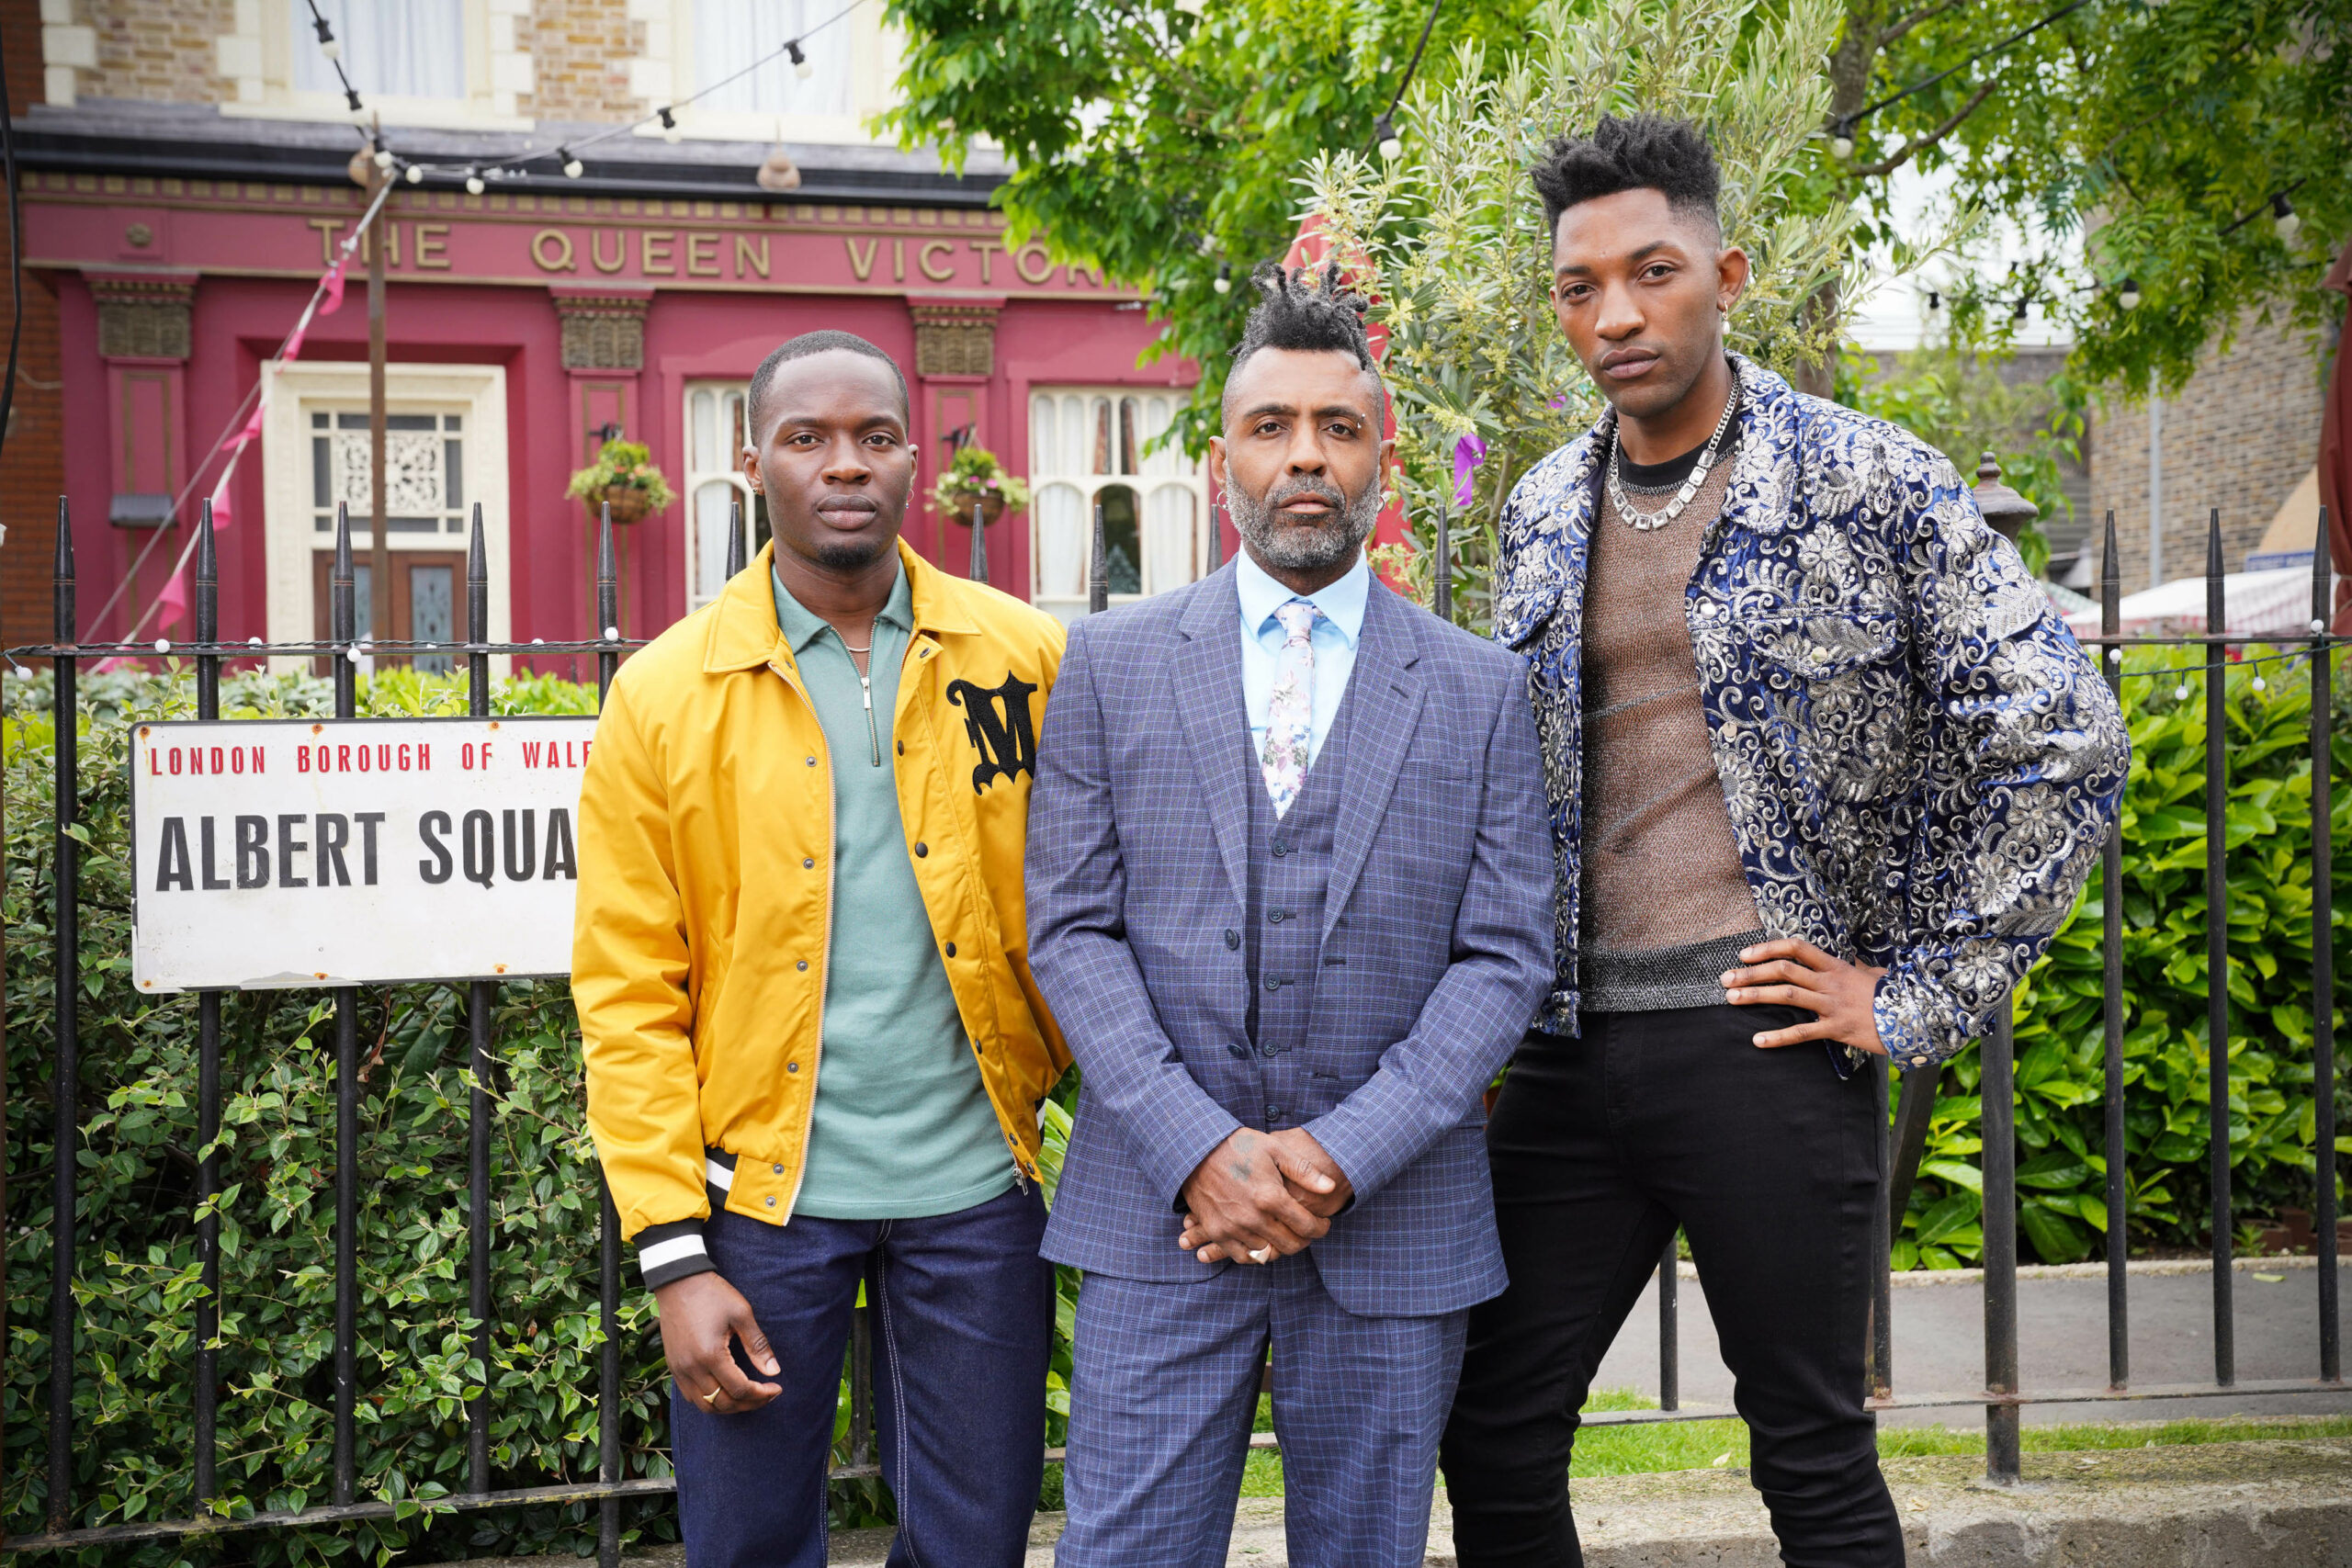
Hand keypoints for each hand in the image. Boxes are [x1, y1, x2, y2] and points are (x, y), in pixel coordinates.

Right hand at [655, 1271, 781, 1412]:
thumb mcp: (742, 1314)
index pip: (740, 1389)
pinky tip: (725, 1390)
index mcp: (711, 1355)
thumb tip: (774, 1371)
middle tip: (767, 1395)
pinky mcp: (673, 1366)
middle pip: (723, 1403)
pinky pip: (690, 1396)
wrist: (678, 1281)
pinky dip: (710, 1400)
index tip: (777, 1387)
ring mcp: (679, 1369)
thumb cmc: (712, 1294)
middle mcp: (692, 1368)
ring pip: (704, 1405)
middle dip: (749, 1404)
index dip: (762, 1394)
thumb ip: (758, 1345)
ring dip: (729, 1406)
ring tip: (748, 1397)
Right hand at [1176, 1129, 1337, 1265]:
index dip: (1321, 1228)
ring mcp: (1233, 1227)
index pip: (1307, 1226)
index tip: (1323, 1224)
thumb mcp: (1275, 1149)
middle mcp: (1253, 1217)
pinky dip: (1256, 1253)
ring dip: (1280, 1245)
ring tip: (1284, 1232)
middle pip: (1290, 1245)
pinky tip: (1262, 1240)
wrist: (1197, 1149)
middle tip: (1306, 1230)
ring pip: (1268, 1253)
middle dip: (1304, 1239)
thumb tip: (1330, 1187)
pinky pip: (1243, 1256)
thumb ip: (1304, 1171)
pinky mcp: (1217, 1232)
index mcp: (1270, 1196)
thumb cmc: (1239, 1146)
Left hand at [1721, 937, 1888, 1055]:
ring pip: (1787, 995)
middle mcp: (1830, 982)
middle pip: (1783, 970)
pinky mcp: (1836, 1029)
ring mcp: (1832, 1005)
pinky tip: (1757, 1040)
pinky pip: (1801, 1033)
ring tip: (1731, 999)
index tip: (1744, 954)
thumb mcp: (1874, 975)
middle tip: (1726, 979)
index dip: (1767, 948)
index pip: (1796, 948)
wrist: (1917, 1017)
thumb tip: (1854, 963)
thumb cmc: (1893, 995)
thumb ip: (1857, 968)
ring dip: (1755, 996)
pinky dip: (1777, 1038)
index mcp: (1835, 966)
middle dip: (1751, 973)